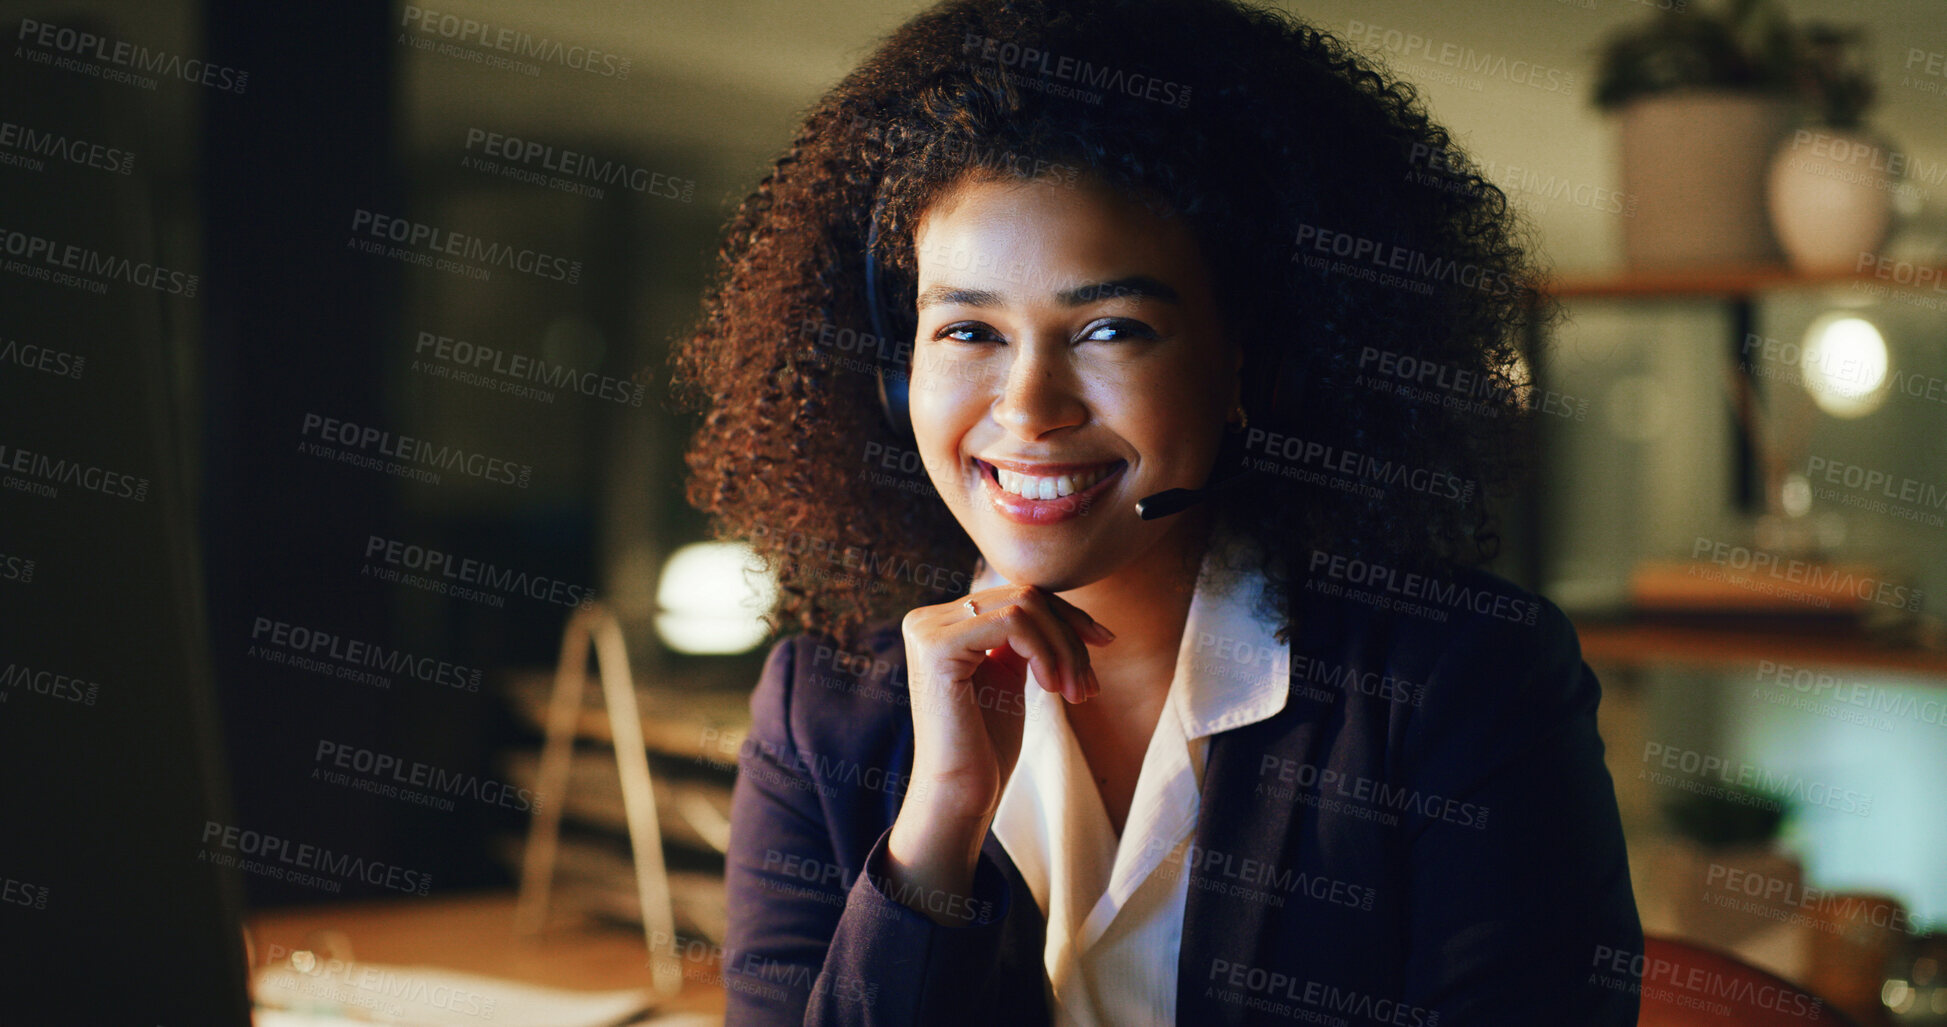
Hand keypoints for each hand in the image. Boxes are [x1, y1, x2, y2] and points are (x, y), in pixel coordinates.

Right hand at [883, 585, 1113, 919]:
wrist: (963, 794)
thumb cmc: (987, 745)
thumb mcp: (1009, 675)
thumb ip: (1023, 638)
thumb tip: (1065, 607)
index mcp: (943, 623)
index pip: (1017, 596)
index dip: (1066, 615)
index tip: (1103, 642)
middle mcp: (928, 619)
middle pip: (1023, 596)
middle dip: (1070, 635)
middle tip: (1089, 685)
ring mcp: (929, 629)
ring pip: (1024, 605)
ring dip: (1064, 648)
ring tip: (1076, 693)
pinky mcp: (937, 646)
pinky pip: (1013, 622)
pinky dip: (1046, 651)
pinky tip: (1051, 688)